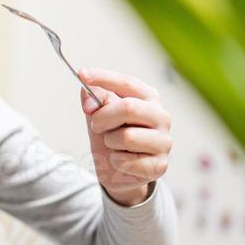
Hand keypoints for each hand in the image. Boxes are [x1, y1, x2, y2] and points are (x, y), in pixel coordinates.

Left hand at [79, 68, 172, 206]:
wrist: (119, 171)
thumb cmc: (112, 138)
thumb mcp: (99, 116)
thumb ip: (95, 101)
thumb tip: (88, 95)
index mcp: (148, 98)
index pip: (126, 83)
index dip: (103, 77)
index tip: (82, 74)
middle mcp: (161, 116)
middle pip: (128, 108)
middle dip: (103, 117)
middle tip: (96, 125)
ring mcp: (163, 141)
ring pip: (127, 137)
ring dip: (110, 143)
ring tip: (114, 145)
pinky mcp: (159, 165)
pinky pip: (127, 161)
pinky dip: (115, 162)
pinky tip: (121, 161)